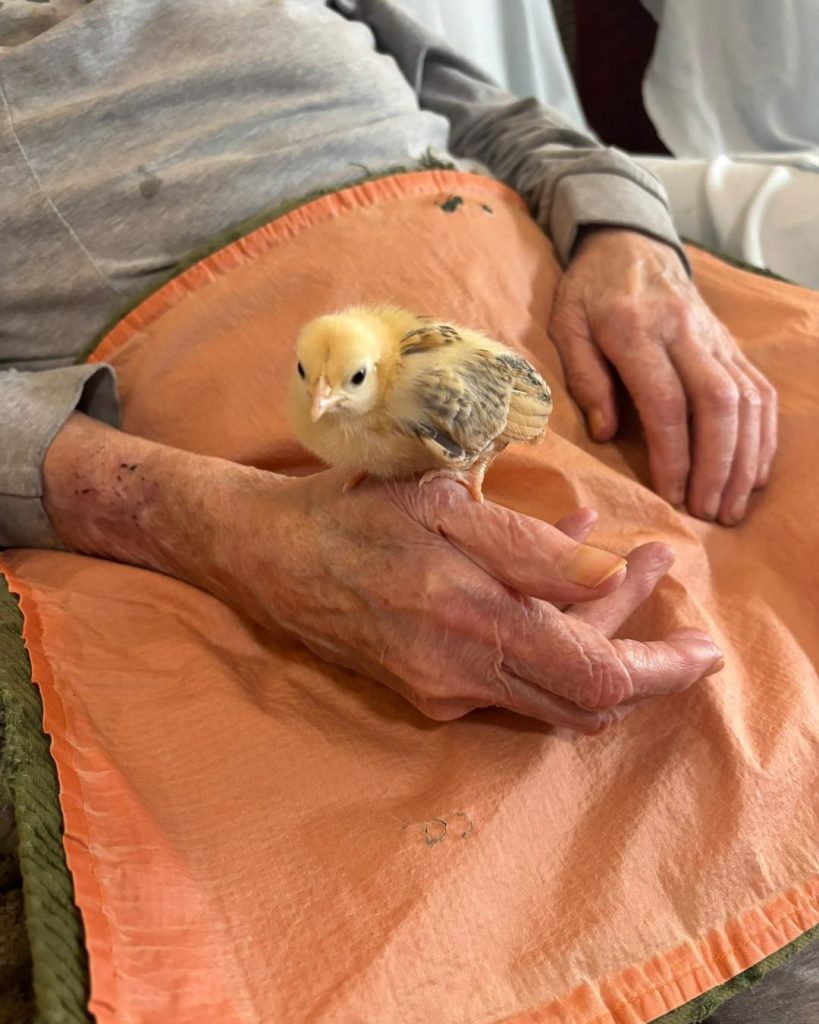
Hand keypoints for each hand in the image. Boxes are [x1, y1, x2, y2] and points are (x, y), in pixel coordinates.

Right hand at [256, 474, 721, 729]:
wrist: (271, 557)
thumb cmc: (353, 513)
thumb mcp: (440, 503)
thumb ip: (528, 549)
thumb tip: (606, 577)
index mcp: (470, 620)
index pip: (596, 675)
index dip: (661, 670)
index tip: (705, 651)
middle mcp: (461, 673)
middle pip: (586, 694)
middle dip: (639, 643)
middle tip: (653, 567)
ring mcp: (443, 691)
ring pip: (551, 688)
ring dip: (595, 636)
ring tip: (614, 567)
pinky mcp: (428, 693)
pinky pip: (511, 678)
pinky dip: (547, 638)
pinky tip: (550, 585)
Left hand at [549, 229, 777, 523]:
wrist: (628, 243)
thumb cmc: (589, 292)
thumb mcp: (566, 327)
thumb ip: (584, 378)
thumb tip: (606, 434)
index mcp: (635, 329)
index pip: (665, 400)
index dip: (674, 454)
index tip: (672, 496)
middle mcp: (684, 332)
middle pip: (718, 403)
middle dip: (718, 464)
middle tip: (708, 512)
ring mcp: (714, 336)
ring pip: (747, 399)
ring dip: (745, 457)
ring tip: (731, 506)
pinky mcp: (730, 343)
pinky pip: (758, 389)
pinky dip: (762, 434)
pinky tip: (753, 472)